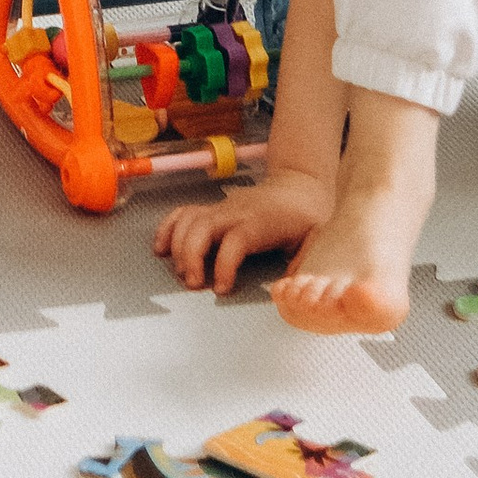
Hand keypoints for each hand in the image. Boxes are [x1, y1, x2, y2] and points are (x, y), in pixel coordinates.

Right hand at [154, 170, 330, 292]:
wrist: (298, 186)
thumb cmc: (306, 216)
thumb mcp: (315, 240)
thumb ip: (304, 266)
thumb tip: (291, 291)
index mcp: (260, 222)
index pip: (235, 241)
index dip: (224, 266)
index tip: (222, 288)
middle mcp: (236, 212)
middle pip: (202, 227)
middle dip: (190, 257)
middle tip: (194, 284)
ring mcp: (222, 208)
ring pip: (189, 220)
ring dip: (177, 247)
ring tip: (183, 274)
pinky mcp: (213, 209)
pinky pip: (183, 213)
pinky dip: (168, 228)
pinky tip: (162, 248)